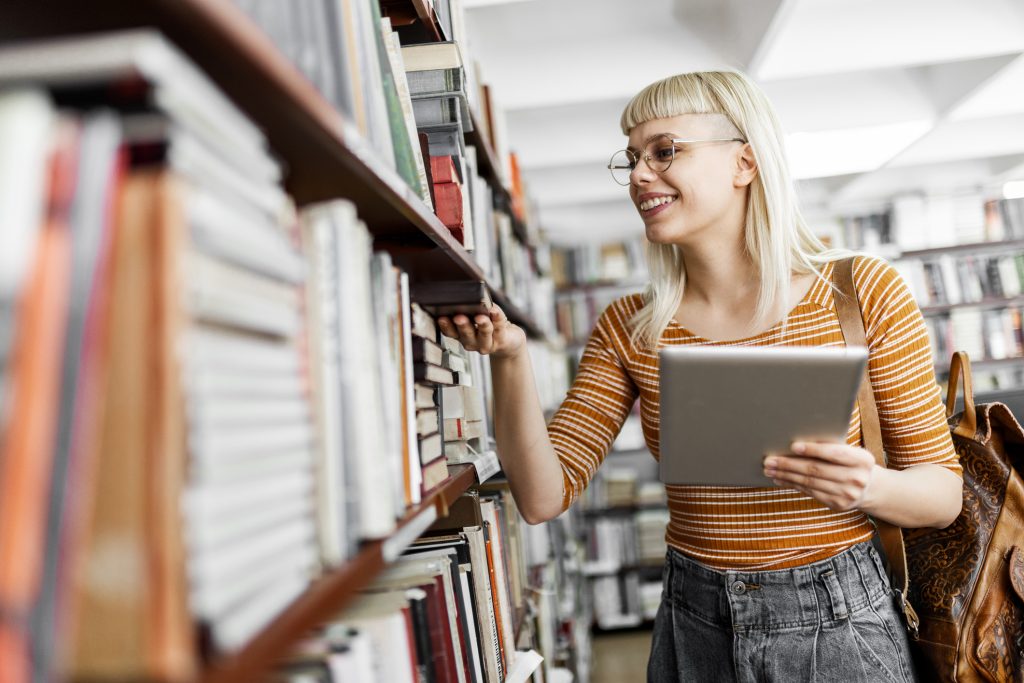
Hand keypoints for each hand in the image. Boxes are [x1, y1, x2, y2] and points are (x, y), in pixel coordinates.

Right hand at [437, 305, 525, 358]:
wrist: (509, 341)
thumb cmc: (489, 324)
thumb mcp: (477, 315)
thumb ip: (471, 307)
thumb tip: (470, 295)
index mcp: (461, 334)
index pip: (450, 332)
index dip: (445, 325)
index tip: (441, 317)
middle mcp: (471, 342)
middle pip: (465, 334)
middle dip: (462, 325)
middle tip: (459, 317)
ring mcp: (486, 344)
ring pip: (484, 334)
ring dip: (482, 325)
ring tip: (480, 317)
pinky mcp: (501, 341)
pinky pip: (499, 328)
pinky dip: (497, 319)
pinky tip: (495, 311)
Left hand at [763, 441, 877, 511]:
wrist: (870, 488)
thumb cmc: (852, 463)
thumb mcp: (851, 452)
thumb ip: (831, 447)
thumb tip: (797, 443)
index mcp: (862, 460)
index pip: (834, 453)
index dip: (813, 450)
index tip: (793, 446)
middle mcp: (857, 478)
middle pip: (816, 470)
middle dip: (789, 464)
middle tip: (770, 460)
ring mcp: (848, 494)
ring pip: (810, 483)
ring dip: (786, 476)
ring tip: (770, 469)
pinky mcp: (838, 505)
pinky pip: (810, 492)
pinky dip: (792, 485)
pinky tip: (780, 479)